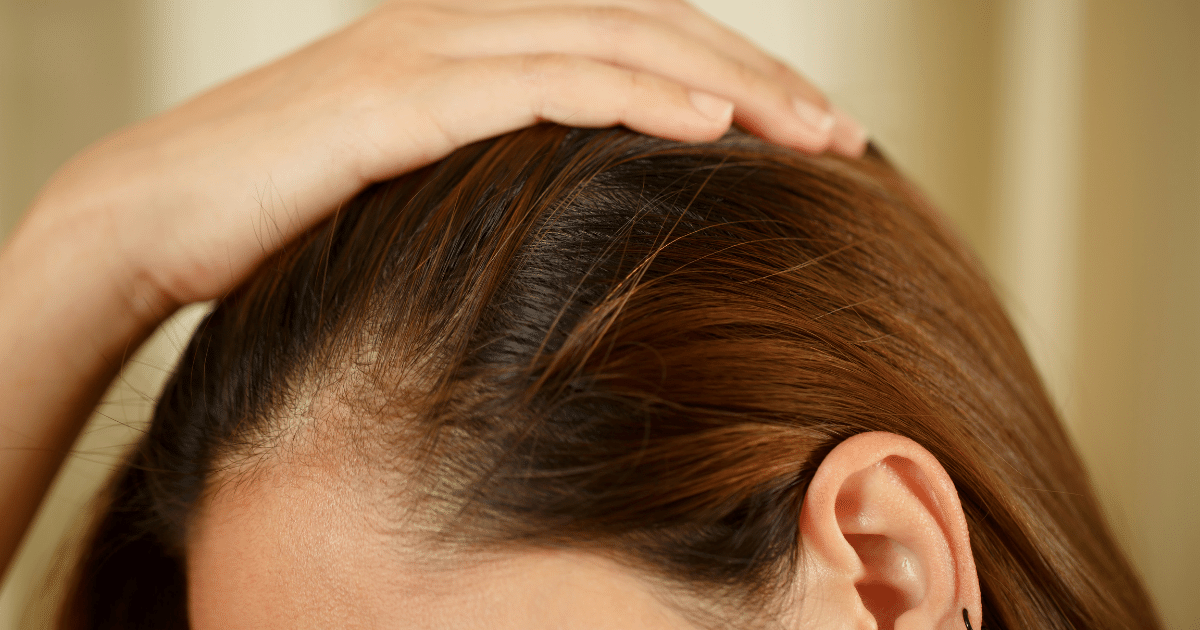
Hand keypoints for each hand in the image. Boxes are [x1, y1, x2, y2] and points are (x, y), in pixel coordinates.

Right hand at [23, 0, 866, 325]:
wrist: (152, 214)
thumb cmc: (284, 212)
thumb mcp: (414, 179)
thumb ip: (494, 170)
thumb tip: (575, 214)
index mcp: (473, 37)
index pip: (631, 37)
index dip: (728, 75)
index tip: (805, 133)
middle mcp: (459, 21)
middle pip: (644, 27)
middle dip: (754, 76)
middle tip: (842, 136)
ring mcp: (427, 50)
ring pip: (609, 44)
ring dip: (721, 83)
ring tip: (811, 134)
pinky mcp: (393, 99)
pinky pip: (538, 85)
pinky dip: (632, 97)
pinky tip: (706, 125)